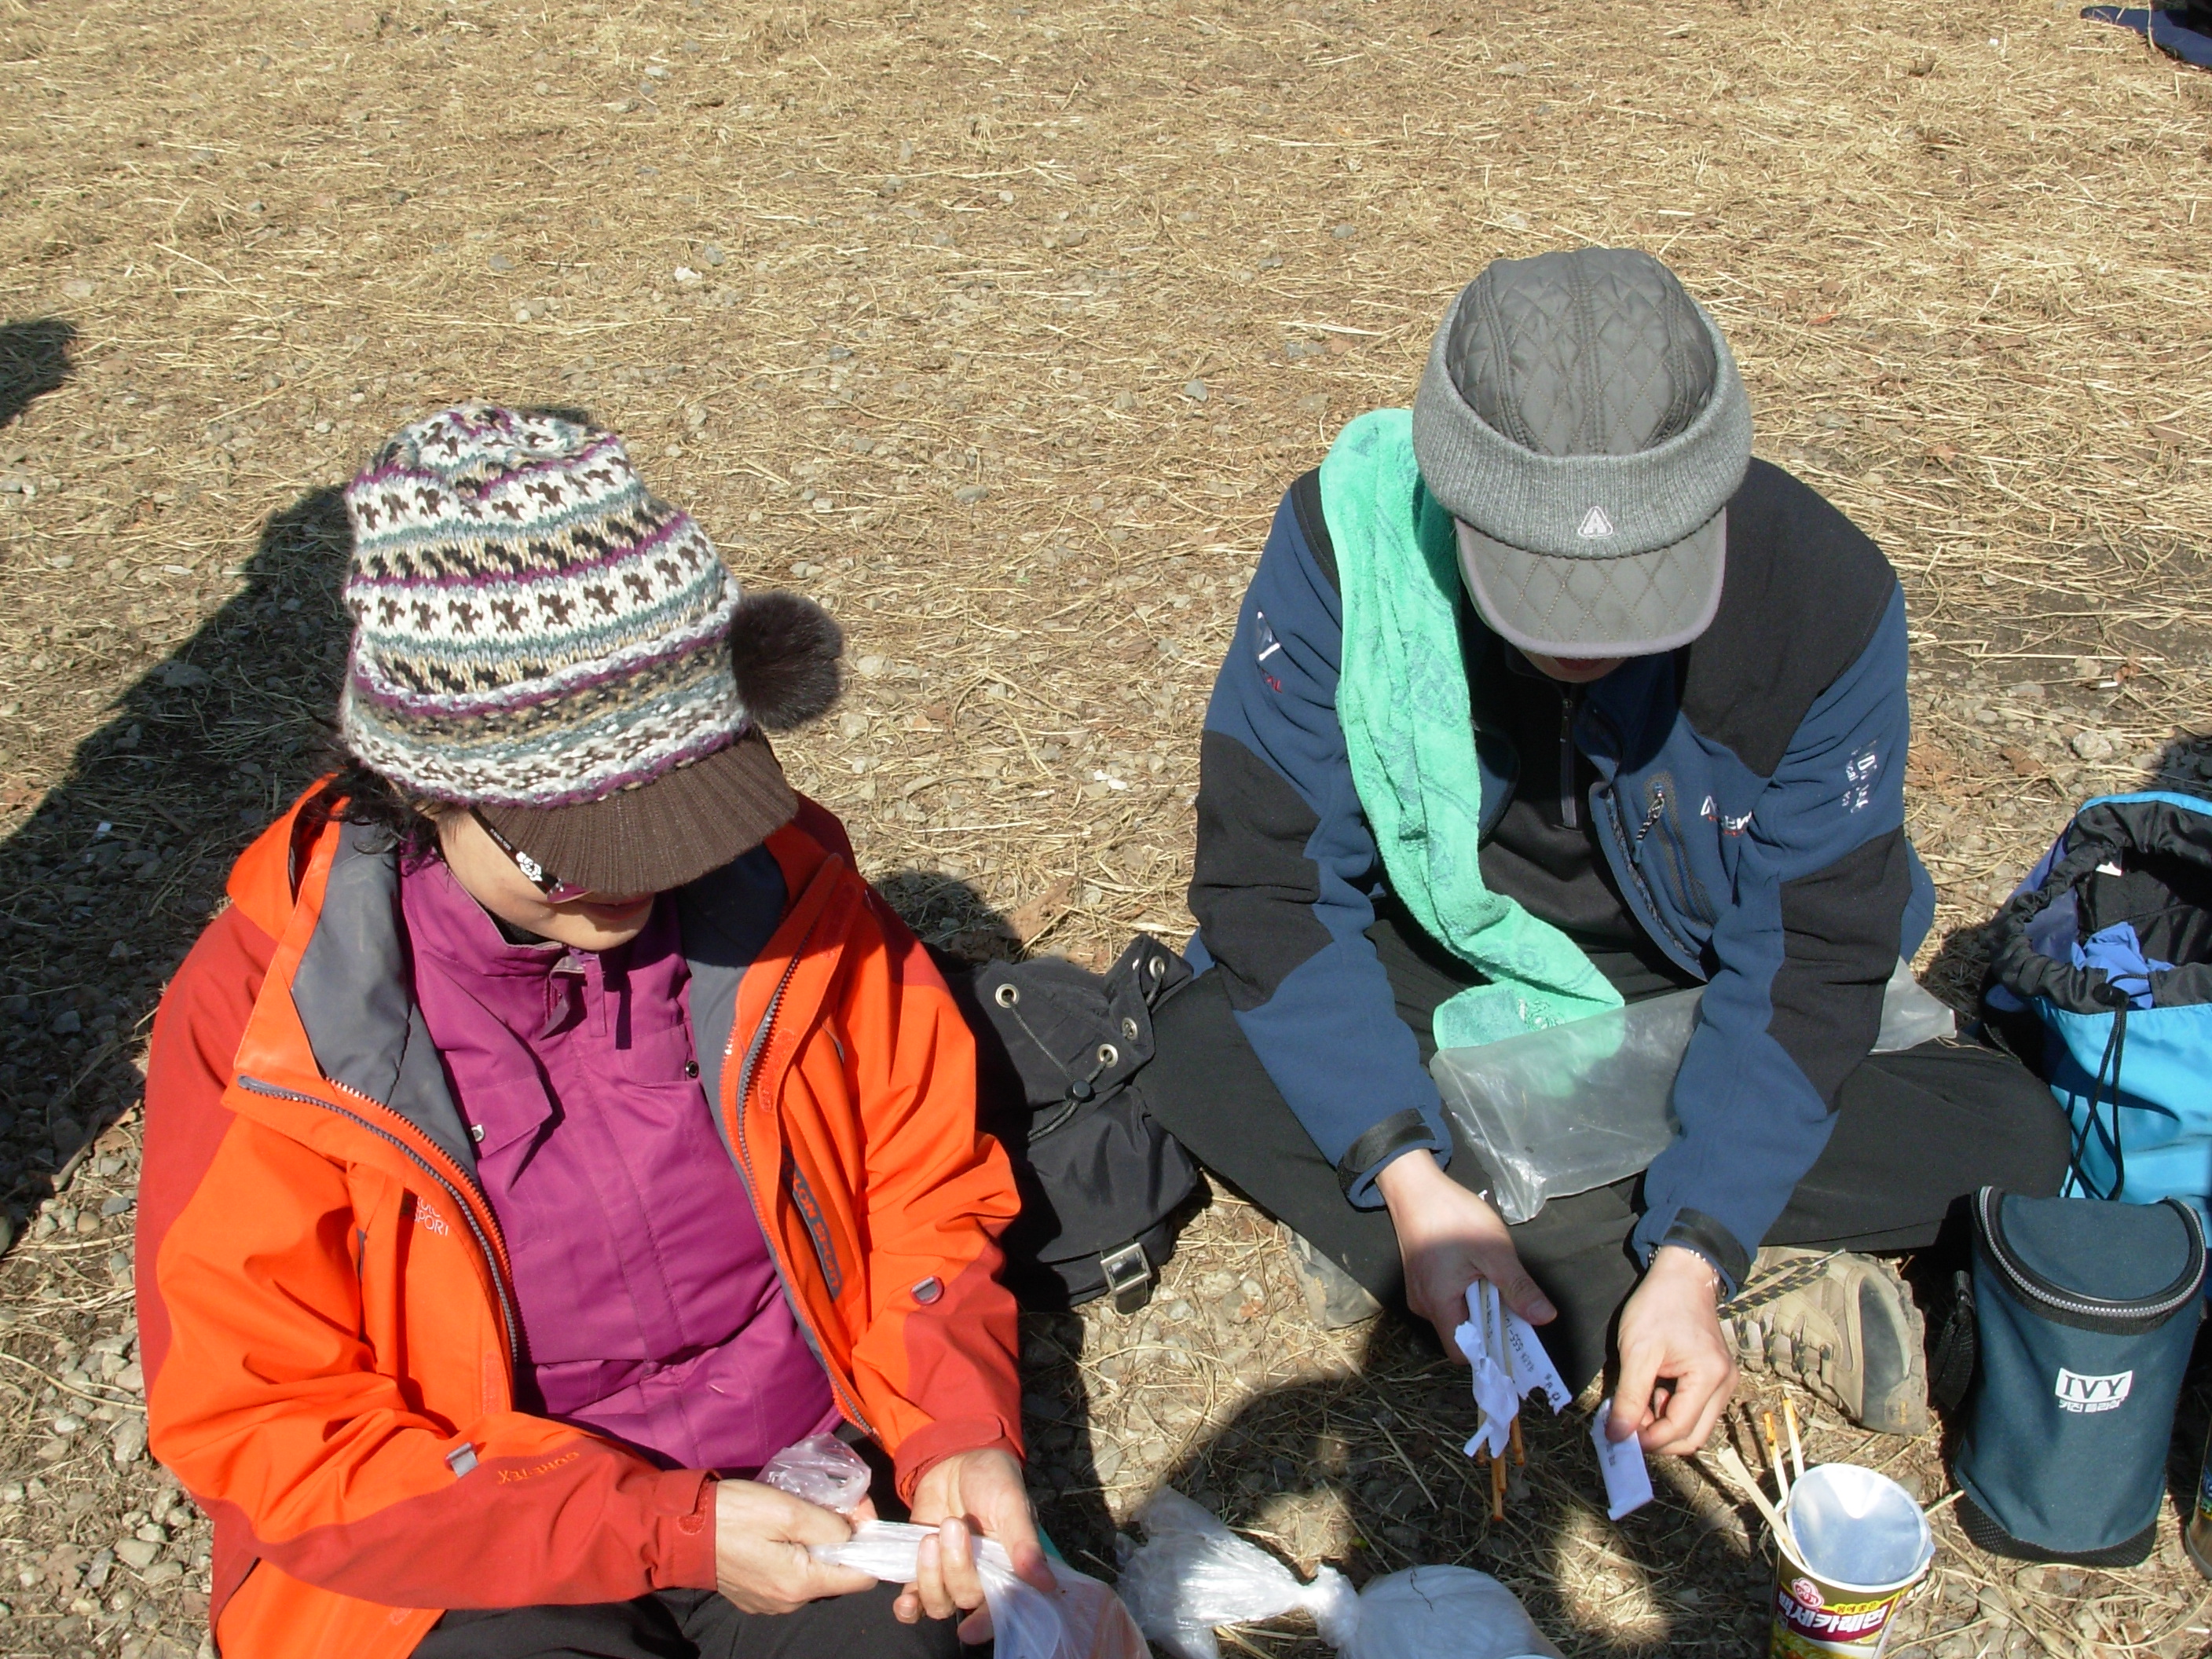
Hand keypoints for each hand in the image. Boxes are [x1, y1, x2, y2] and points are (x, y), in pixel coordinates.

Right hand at [713, 1480, 877, 1614]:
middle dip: (841, 1539)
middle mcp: (788, 1603)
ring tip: (804, 1513)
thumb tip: (855, 1534)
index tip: (858, 1515)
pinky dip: (795, 1553)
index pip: (862, 1579)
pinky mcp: (755, 1595)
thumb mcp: (789, 1510)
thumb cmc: (735, 1515)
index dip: (867, 1544)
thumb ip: (831, 1525)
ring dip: (816, 1544)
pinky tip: (781, 1531)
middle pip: (837, 1573)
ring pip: (813, 1573)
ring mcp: (769, 1602)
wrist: (681, 1530)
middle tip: (831, 1503)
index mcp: (800, 1585)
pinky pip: (790, 1575)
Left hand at [897, 1448, 1054, 1641]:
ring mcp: (949, 1576)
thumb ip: (1024, 1543)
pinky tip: (904, 1599)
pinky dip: (908, 1606)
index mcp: (1009, 1569)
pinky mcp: (922, 1570)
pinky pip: (914, 1602)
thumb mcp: (1011, 1504)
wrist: (956, 1459)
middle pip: (965, 1599)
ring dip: (929, 1577)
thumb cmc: (993, 1479)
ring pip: (938, 1603)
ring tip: (930, 1538)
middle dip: (955, 1566)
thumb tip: (1047, 1584)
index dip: (985, 1625)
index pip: (1003, 1610)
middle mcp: (981, 1580)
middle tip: (953, 1524)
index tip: (968, 1629)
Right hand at [1375, 1150, 1554, 1356]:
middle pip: (1461, 1334)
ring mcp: (1418, 1292)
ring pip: (1454, 1315)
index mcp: (1438, 1304)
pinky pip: (1445, 1299)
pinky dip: (1463, 1292)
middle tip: (1507, 1296)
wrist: (1416, 1186)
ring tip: (1488, 1274)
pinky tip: (1472, 1267)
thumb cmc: (1454, 1216)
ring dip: (1476, 1304)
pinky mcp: (1420, 1279)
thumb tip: (1545, 1318)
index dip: (1490, 1349)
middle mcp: (1423, 1306)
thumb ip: (1519, 1288)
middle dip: (1487, 1322)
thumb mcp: (1495, 1251)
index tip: (1514, 1333)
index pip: (1464, 1352)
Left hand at [1610, 1245, 1736, 1455]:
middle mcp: (1725, 1385)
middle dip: (1658, 1438)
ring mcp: (1724, 1382)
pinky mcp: (1716, 1378)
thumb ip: (1629, 1396)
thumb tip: (1617, 1436)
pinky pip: (1696, 1409)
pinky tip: (1652, 1391)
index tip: (1618, 1435)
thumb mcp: (1637, 1351)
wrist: (1682, 1276)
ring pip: (1695, 1425)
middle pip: (1693, 1437)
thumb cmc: (1658, 1306)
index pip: (1679, 1429)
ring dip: (1663, 1425)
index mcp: (1709, 1377)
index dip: (1648, 1440)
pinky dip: (1671, 1410)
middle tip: (1627, 1424)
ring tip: (1637, 1401)